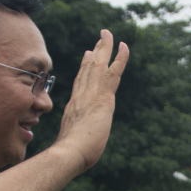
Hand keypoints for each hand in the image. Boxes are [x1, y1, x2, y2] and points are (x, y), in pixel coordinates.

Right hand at [54, 29, 129, 171]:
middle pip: (88, 69)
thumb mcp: (70, 146)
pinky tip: (124, 45)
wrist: (70, 152)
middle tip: (100, 38)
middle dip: (95, 53)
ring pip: (99, 65)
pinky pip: (113, 71)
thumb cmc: (68, 156)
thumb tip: (67, 154)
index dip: (84, 68)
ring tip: (108, 34)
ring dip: (105, 47)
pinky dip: (119, 57)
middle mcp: (81, 96)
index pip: (80, 83)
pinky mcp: (103, 96)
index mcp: (74, 107)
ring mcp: (91, 94)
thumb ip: (71, 143)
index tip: (88, 56)